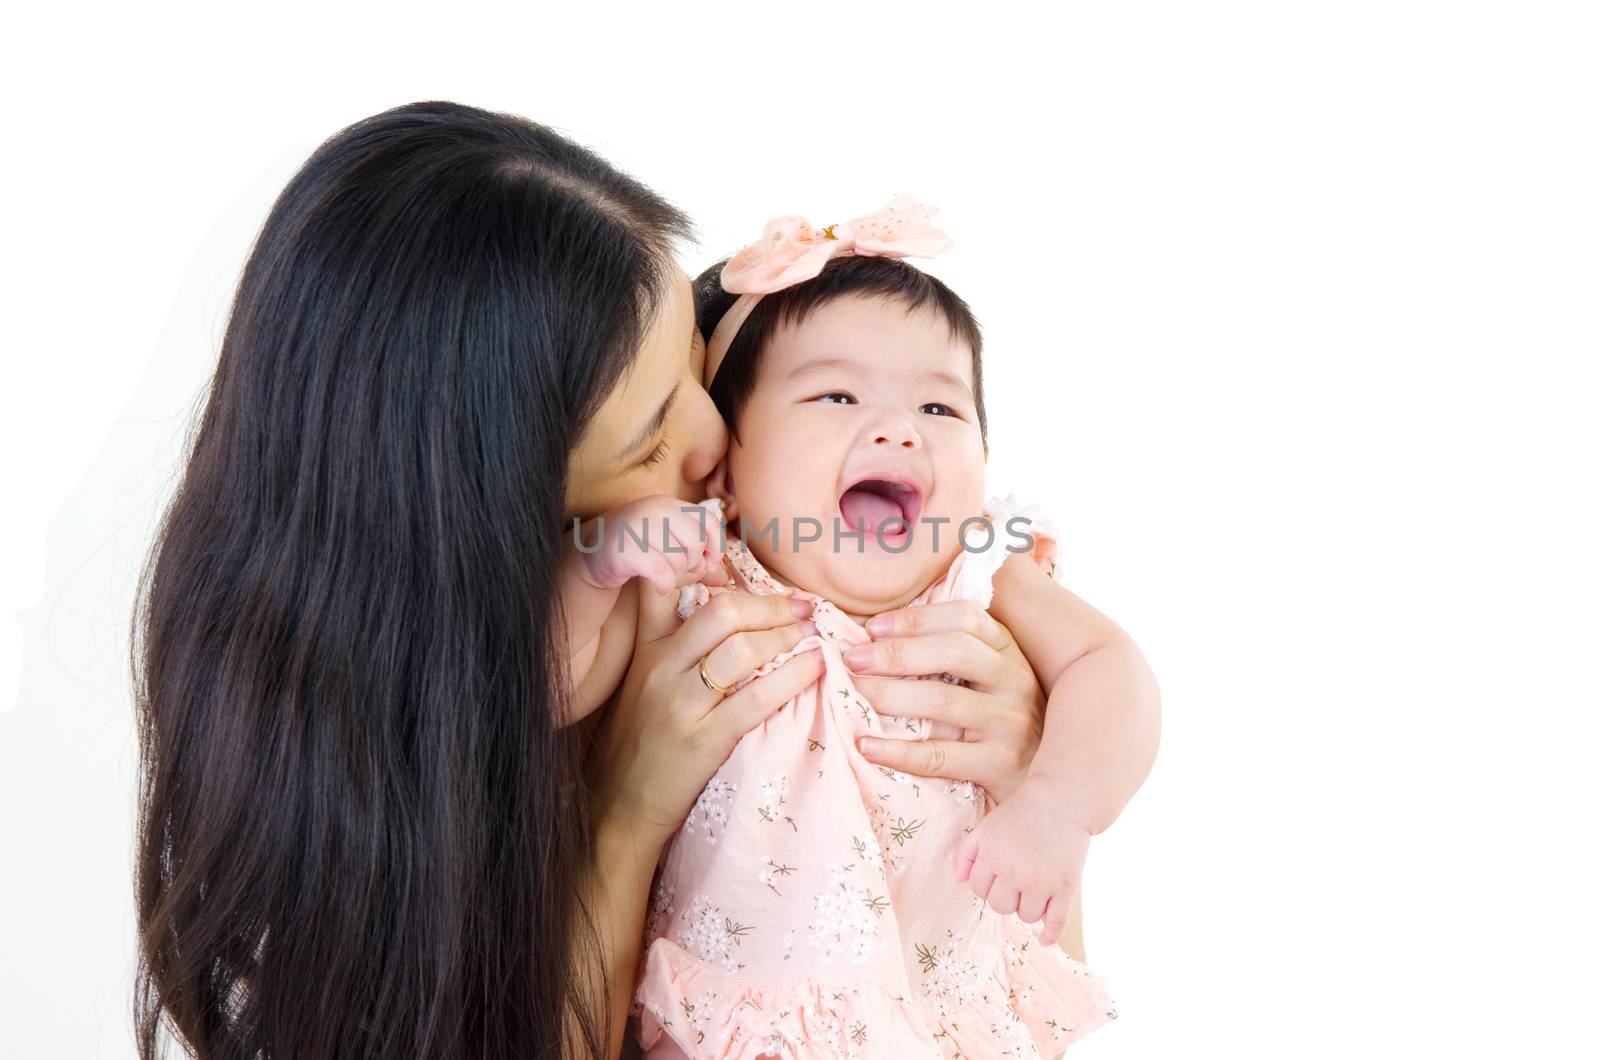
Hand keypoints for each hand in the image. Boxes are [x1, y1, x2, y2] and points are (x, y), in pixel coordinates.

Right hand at [576, 496, 723, 594]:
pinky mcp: (626, 549)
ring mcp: (639, 527)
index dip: (715, 544)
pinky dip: (664, 585)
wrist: (594, 552)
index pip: (708, 520)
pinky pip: (661, 572)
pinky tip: (659, 586)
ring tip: (664, 574)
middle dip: (694, 562)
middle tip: (684, 570)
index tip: (709, 562)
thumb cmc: (638, 546)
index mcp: (670, 504)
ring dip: (676, 574)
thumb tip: (717, 570)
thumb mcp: (667, 537)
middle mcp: (655, 509)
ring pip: (679, 558)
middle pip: (695, 541)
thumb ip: (693, 547)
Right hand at [588, 587, 824, 853]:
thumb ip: (670, 645)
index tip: (743, 565)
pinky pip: (758, 698)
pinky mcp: (703, 739)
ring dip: (788, 636)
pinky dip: (795, 677)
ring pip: (743, 649)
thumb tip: (724, 610)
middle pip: (723, 611)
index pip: (664, 586)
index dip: (702, 562)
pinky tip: (814, 669)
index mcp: (646, 649)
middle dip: (771, 605)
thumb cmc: (640, 744)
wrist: (620, 807)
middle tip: (802, 607)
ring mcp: (681, 703)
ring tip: (812, 637)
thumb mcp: (641, 684)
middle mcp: (660, 668)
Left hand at [845, 600, 1044, 802]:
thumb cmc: (1001, 722)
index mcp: (1008, 651)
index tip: (873, 627)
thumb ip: (950, 654)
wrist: (1051, 782)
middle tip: (852, 660)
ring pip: (943, 701)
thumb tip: (876, 633)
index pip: (965, 617)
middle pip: (954, 651)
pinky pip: (940, 756)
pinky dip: (898, 751)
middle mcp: (1015, 680)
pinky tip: (866, 746)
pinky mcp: (1001, 765)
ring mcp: (1011, 723)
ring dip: (890, 695)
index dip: (916, 618)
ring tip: (852, 696)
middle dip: (896, 652)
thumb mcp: (989, 680)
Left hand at [956, 776, 1090, 946]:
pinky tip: (1044, 939)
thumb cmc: (1020, 814)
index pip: (979, 890)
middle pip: (1001, 907)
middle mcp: (1016, 872)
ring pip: (1027, 917)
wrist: (1060, 801)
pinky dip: (1050, 935)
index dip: (987, 884)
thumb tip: (957, 881)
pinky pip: (1057, 922)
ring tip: (1034, 890)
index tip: (999, 874)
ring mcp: (1043, 882)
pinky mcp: (1067, 887)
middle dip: (1005, 898)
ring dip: (1027, 908)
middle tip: (1016, 882)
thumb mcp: (986, 827)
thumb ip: (967, 853)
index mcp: (993, 857)